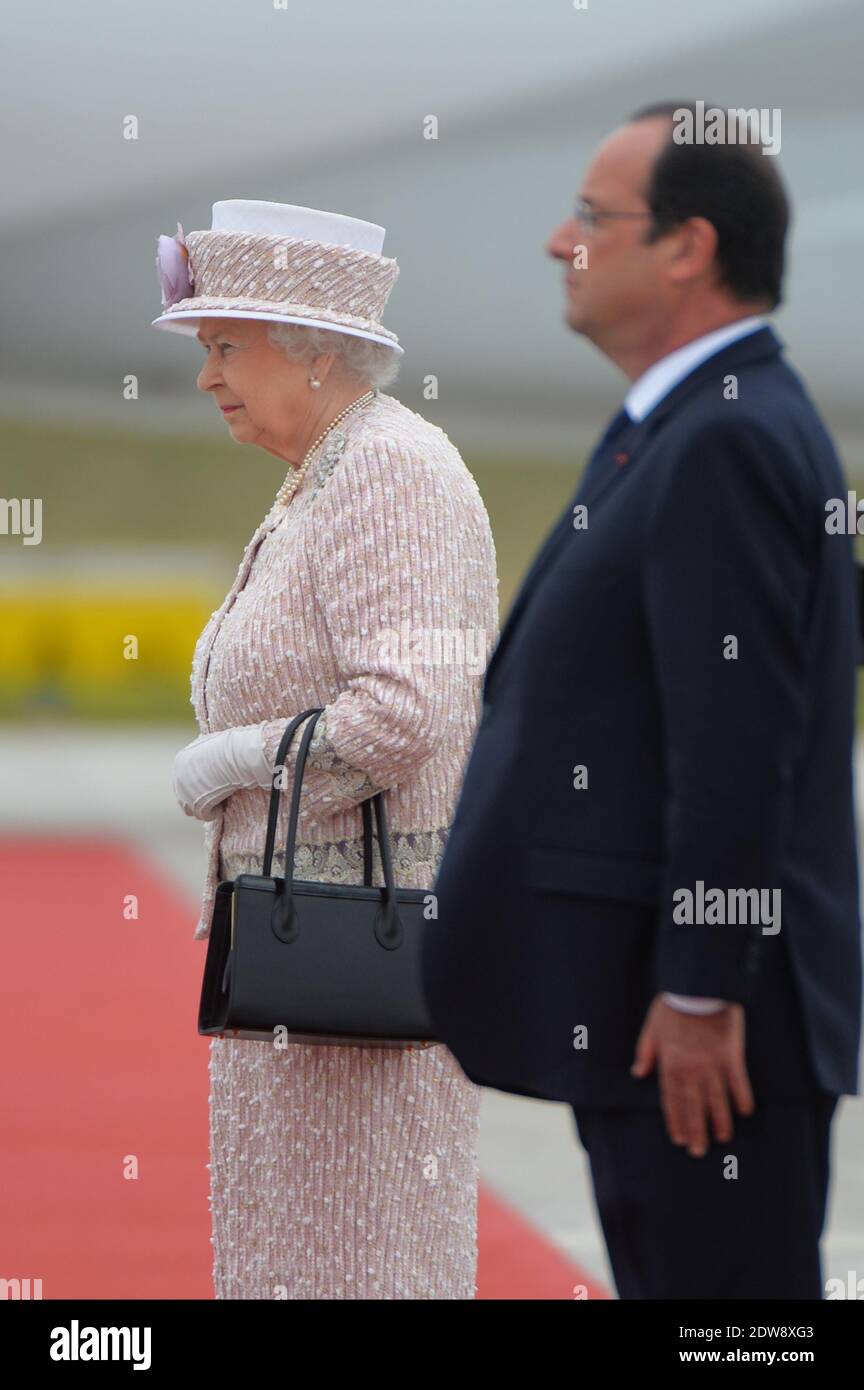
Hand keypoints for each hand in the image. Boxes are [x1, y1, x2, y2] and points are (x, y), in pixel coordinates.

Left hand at [172, 724, 272, 820]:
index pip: (184, 779)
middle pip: (184, 796)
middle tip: (215, 796)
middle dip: (199, 797)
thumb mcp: (211, 743)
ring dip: (205, 807)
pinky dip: (214, 813)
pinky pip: (204, 816)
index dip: (198, 784)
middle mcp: (178, 778)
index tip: (213, 784)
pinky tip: (223, 806)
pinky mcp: (196, 806)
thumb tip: (214, 755)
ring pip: (191, 809)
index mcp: (181, 761)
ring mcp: (185, 794)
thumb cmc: (230, 746)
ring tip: (220, 802)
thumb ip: (205, 752)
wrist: (234, 756)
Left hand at [631, 993, 754, 1156]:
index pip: (672, 1100)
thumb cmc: (673, 1007)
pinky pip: (738, 1082)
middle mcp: (691, 1069)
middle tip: (698, 1151)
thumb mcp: (651, 1029)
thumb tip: (637, 1073)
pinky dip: (741, 1097)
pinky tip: (744, 1112)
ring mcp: (712, 1065)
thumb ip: (645, 1053)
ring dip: (719, 1121)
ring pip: (716, 1100)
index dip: (676, 1121)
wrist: (697, 987)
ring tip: (722, 1139)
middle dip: (695, 1130)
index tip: (678, 1139)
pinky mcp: (731, 1055)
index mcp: (670, 1064)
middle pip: (693, 1106)